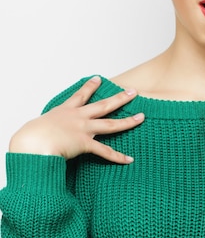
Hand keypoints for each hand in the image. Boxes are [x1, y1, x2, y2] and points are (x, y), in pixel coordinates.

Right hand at [9, 76, 144, 163]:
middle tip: (133, 91)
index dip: (90, 86)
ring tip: (141, 117)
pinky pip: (105, 151)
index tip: (98, 78)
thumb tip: (44, 133)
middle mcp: (77, 117)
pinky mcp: (85, 144)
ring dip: (128, 122)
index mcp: (65, 111)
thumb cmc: (30, 137)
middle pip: (103, 105)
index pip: (80, 96)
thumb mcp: (39, 127)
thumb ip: (47, 128)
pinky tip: (129, 159)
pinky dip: (118, 156)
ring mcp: (83, 129)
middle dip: (120, 98)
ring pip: (111, 124)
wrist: (32, 143)